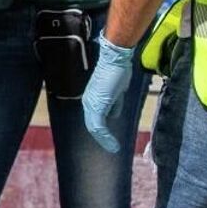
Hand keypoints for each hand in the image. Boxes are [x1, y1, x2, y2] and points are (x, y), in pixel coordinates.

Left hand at [82, 34, 136, 152]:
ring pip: (94, 128)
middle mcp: (88, 102)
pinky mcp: (96, 105)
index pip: (94, 119)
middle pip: (93, 125)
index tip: (109, 140)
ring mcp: (91, 104)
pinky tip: (113, 144)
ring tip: (113, 148)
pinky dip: (105, 137)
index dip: (101, 131)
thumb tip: (114, 114)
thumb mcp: (118, 91)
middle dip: (102, 138)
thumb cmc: (118, 70)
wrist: (116, 59)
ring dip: (104, 140)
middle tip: (111, 147)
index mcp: (92, 99)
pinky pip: (98, 126)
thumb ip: (114, 103)